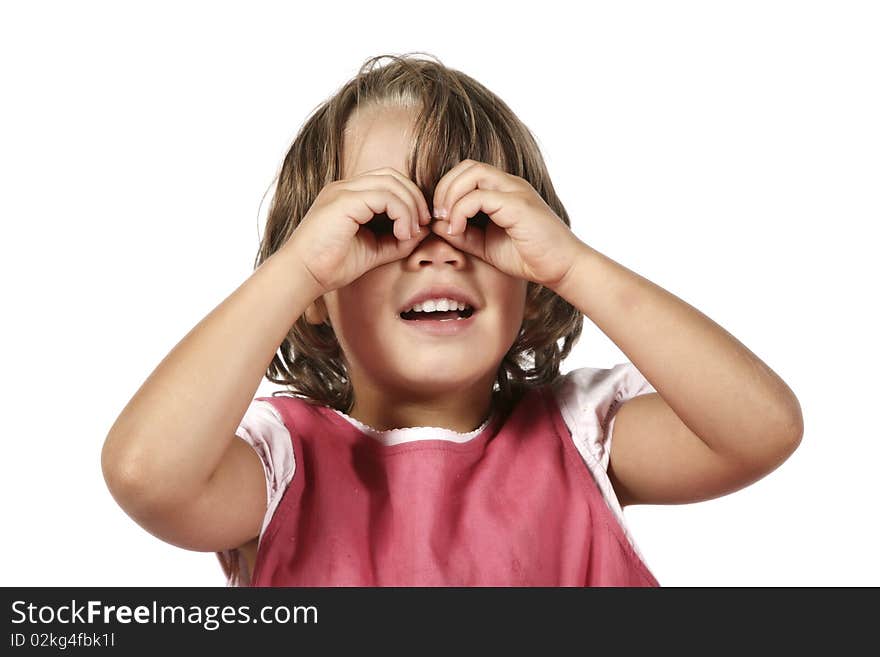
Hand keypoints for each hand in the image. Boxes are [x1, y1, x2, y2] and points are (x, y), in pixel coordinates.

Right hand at [282, 167, 432, 294]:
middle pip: (393, 176)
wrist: (302, 275)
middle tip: (423, 225)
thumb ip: (397, 240)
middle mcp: (345, 188)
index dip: (410, 199)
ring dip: (410, 207)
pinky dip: (401, 213)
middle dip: (415, 199)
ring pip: (391, 183)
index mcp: (349, 196)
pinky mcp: (344, 201)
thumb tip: (423, 231)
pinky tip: (403, 234)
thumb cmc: (331, 266)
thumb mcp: (374, 250)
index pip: (388, 181)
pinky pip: (385, 196)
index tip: (420, 226)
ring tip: (411, 233)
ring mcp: (343, 191)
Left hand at [430, 159, 582, 288]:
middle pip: (468, 166)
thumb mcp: (486, 246)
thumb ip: (462, 234)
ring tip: (446, 220)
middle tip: (437, 215)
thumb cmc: (529, 257)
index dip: (447, 189)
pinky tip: (456, 229)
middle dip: (444, 187)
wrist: (562, 268)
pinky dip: (460, 210)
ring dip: (451, 194)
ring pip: (473, 173)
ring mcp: (516, 192)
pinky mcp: (518, 205)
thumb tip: (436, 225)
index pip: (468, 172)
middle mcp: (510, 185)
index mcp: (504, 191)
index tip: (439, 217)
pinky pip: (480, 197)